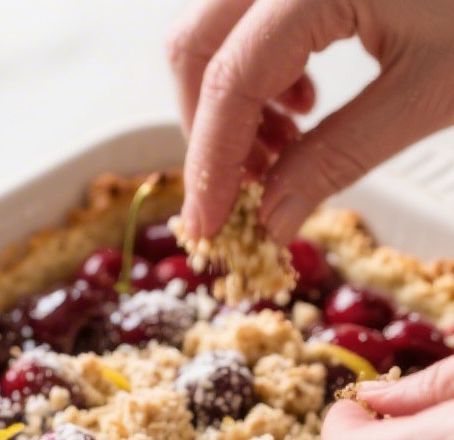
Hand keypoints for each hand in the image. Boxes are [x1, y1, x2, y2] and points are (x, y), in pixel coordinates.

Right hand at [168, 0, 453, 243]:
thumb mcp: (429, 93)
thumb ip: (336, 158)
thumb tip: (271, 220)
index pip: (230, 81)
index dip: (210, 166)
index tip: (206, 230)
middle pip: (197, 46)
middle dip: (210, 133)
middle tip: (241, 200)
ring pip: (217, 28)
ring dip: (233, 101)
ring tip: (281, 153)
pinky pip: (253, 9)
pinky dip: (261, 65)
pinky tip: (304, 102)